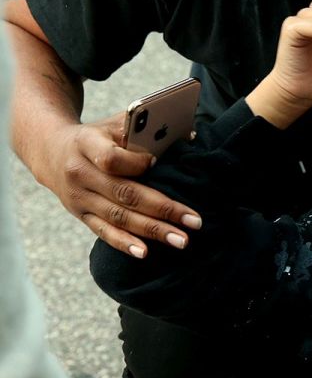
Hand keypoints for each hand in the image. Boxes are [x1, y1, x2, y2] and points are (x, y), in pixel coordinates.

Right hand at [40, 114, 202, 257]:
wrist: (51, 151)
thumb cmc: (97, 136)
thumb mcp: (112, 124)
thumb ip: (143, 128)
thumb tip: (189, 136)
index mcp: (86, 144)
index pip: (111, 159)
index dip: (136, 163)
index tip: (158, 162)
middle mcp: (79, 173)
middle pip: (124, 194)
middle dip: (163, 210)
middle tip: (194, 222)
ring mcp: (79, 197)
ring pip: (119, 217)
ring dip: (153, 231)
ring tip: (182, 241)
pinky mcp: (81, 215)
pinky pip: (103, 232)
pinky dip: (124, 243)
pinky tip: (144, 253)